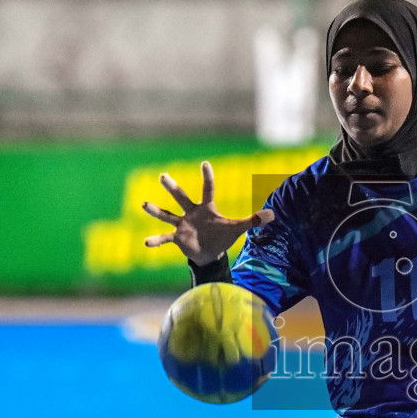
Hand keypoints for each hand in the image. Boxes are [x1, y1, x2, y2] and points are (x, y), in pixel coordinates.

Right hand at [142, 161, 274, 264]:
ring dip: (156, 211)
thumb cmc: (222, 237)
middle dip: (172, 187)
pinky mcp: (177, 238)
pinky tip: (146, 242)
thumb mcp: (237, 228)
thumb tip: (273, 214)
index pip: (208, 189)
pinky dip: (155, 240)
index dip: (208, 177)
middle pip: (181, 197)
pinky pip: (164, 238)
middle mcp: (191, 213)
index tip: (205, 163)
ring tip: (144, 204)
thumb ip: (253, 220)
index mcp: (207, 208)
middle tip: (162, 175)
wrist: (210, 254)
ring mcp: (182, 225)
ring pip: (167, 215)